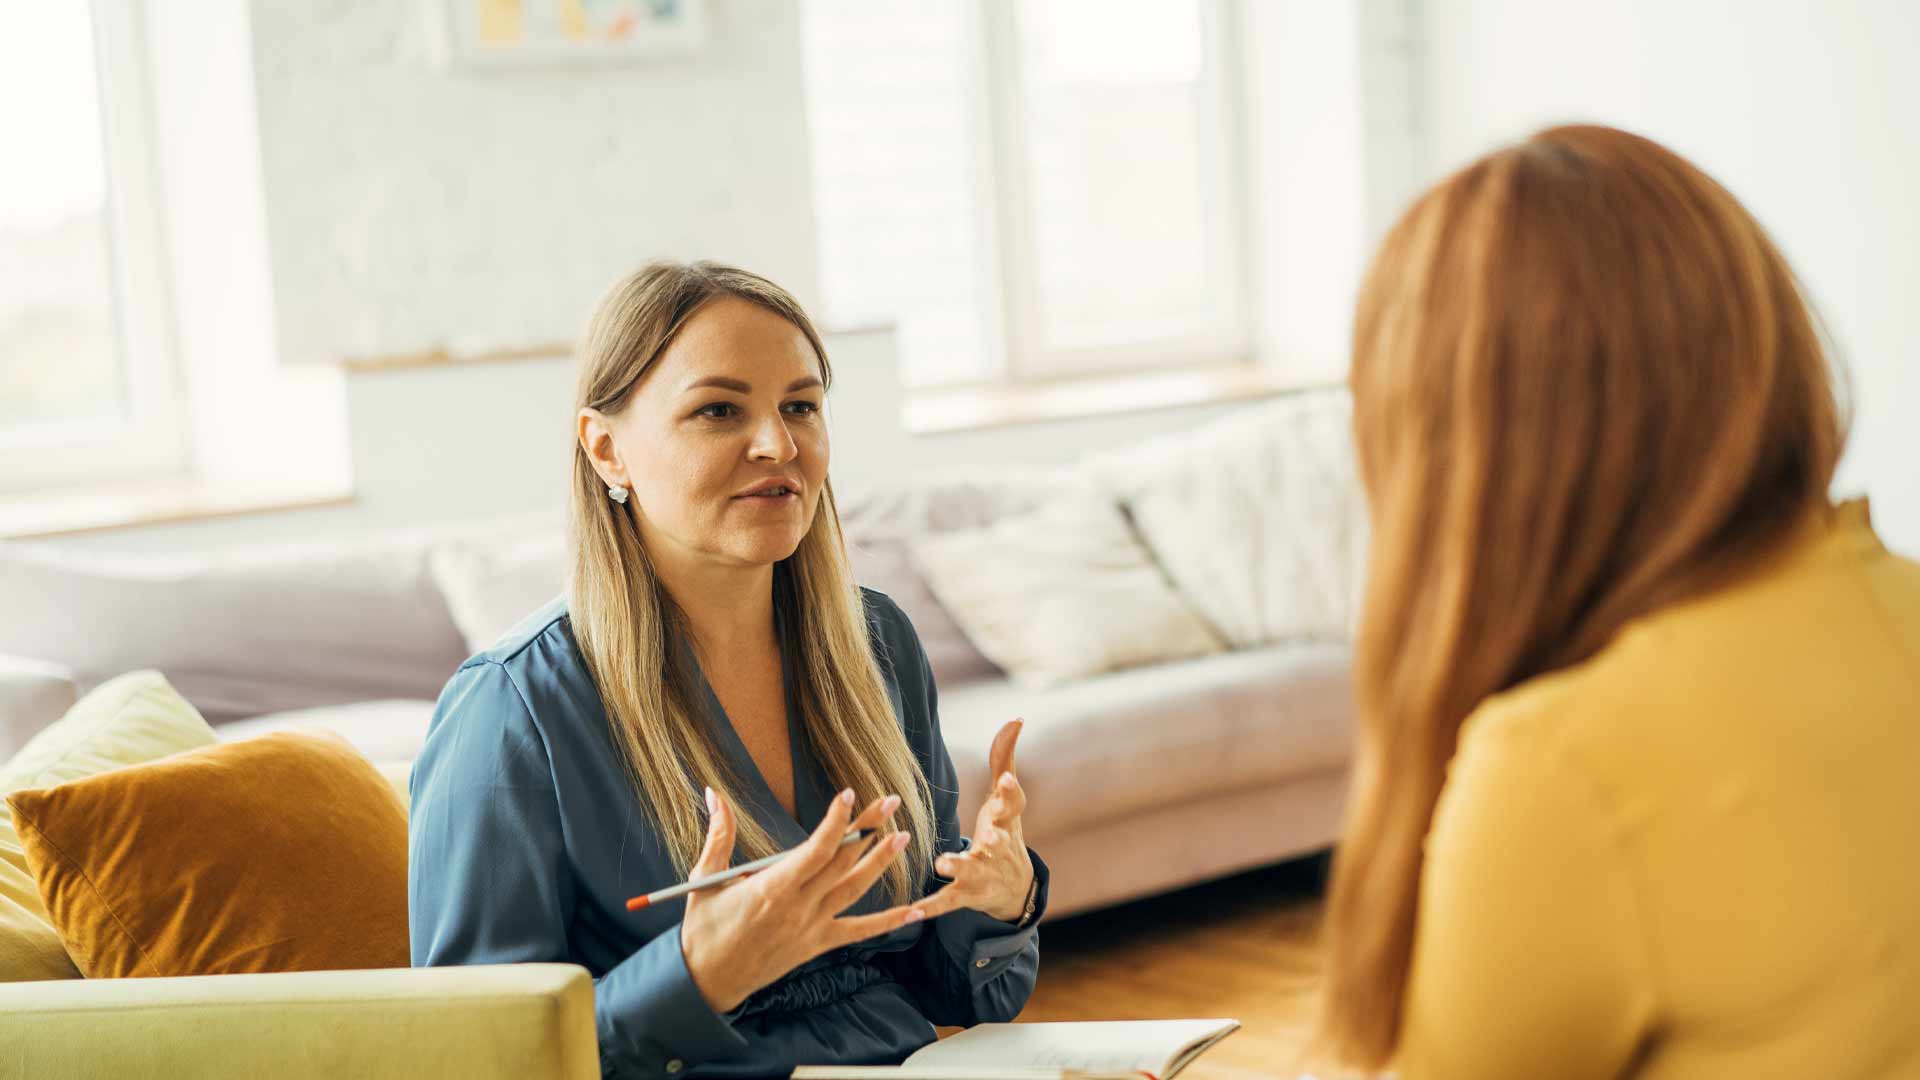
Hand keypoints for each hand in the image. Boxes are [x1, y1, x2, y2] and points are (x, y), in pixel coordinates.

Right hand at [679, 786, 921, 1013]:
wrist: (708, 982)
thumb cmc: (704, 929)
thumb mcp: (706, 879)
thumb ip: (718, 834)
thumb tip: (712, 792)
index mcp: (772, 888)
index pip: (815, 850)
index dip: (836, 822)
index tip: (849, 795)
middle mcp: (798, 907)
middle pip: (841, 862)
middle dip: (869, 829)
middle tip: (891, 802)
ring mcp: (811, 927)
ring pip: (854, 890)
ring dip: (880, 862)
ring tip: (903, 836)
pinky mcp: (817, 945)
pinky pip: (859, 932)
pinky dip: (889, 921)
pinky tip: (916, 911)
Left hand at [910, 718, 1034, 924]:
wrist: (1014, 890)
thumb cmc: (1004, 831)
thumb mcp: (1006, 798)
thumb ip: (1005, 757)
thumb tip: (1017, 717)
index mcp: (1005, 822)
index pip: (1013, 806)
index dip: (1011, 793)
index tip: (1007, 780)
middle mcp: (998, 849)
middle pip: (999, 843)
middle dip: (995, 840)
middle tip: (988, 838)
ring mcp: (982, 874)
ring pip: (970, 871)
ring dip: (958, 866)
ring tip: (943, 862)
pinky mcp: (965, 895)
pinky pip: (947, 901)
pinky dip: (932, 906)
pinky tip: (914, 911)